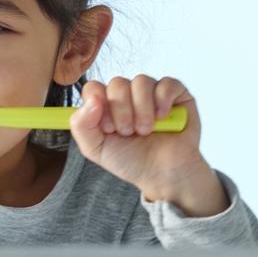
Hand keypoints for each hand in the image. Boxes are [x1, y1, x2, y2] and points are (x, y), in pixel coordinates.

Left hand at [69, 75, 227, 216]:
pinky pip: (168, 83)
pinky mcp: (177, 95)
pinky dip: (163, 101)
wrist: (163, 175)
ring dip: (142, 109)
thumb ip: (81, 124)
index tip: (108, 128)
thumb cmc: (131, 161)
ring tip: (145, 130)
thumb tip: (92, 98)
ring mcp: (152, 93)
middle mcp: (128, 95)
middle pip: (118, 83)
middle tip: (129, 132)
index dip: (99, 105)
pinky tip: (162, 118)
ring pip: (141, 81)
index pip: (94, 87)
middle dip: (122, 112)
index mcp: (106, 104)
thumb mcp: (94, 148)